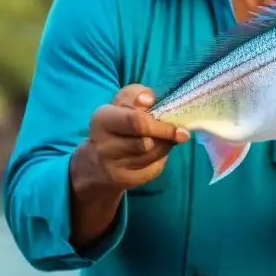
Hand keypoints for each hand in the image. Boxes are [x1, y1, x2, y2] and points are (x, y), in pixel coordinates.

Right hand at [71, 84, 189, 193]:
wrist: (97, 162)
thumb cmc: (116, 125)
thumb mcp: (121, 104)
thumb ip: (135, 94)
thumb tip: (149, 99)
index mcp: (102, 120)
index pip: (135, 122)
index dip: (160, 125)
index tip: (178, 126)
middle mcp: (104, 145)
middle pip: (146, 143)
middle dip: (165, 137)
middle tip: (179, 133)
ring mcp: (113, 166)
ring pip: (153, 156)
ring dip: (165, 147)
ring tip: (163, 140)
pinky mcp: (124, 181)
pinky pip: (153, 169)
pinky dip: (160, 160)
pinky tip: (155, 154)